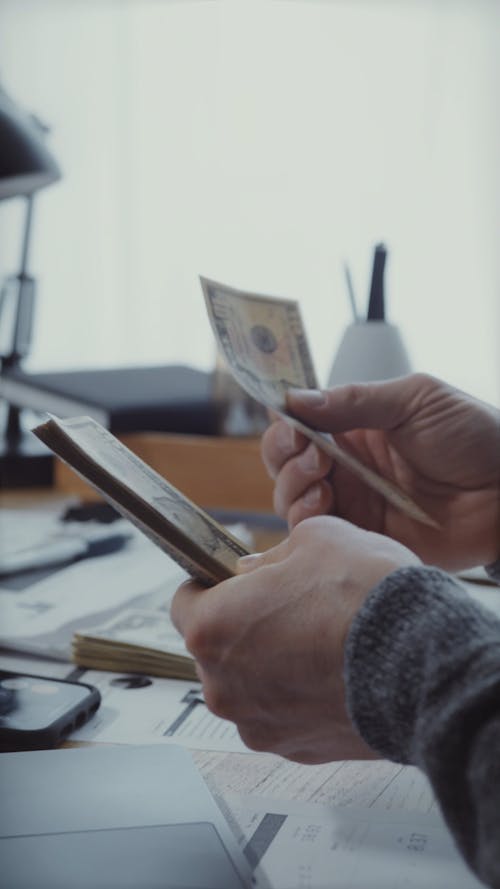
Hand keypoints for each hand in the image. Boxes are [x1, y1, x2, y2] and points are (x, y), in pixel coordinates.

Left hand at [171, 516, 419, 762]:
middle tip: (290, 607)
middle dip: (244, 627)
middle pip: (217, 648)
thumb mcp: (314, 538)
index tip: (232, 582)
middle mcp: (223, 685)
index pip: (184, 603)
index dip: (210, 585)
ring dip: (271, 665)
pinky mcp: (296, 750)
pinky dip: (299, 696)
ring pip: (250, 684)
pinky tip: (335, 673)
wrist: (423, 660)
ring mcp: (258, 724)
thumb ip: (270, 557)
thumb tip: (257, 571)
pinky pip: (283, 714)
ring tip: (321, 641)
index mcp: (212, 627)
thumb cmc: (365, 596)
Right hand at [261, 373, 499, 570]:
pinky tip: (324, 504)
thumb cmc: (473, 437)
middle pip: (284, 460)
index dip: (284, 420)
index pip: (299, 420)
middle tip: (309, 451)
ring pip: (290, 496)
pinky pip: (315, 534)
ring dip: (292, 484)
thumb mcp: (415, 400)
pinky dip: (305, 518)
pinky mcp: (359, 538)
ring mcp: (351, 502)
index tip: (290, 421)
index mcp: (355, 426)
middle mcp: (345, 465)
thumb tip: (296, 399)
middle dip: (284, 453)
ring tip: (319, 477)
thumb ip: (355, 400)